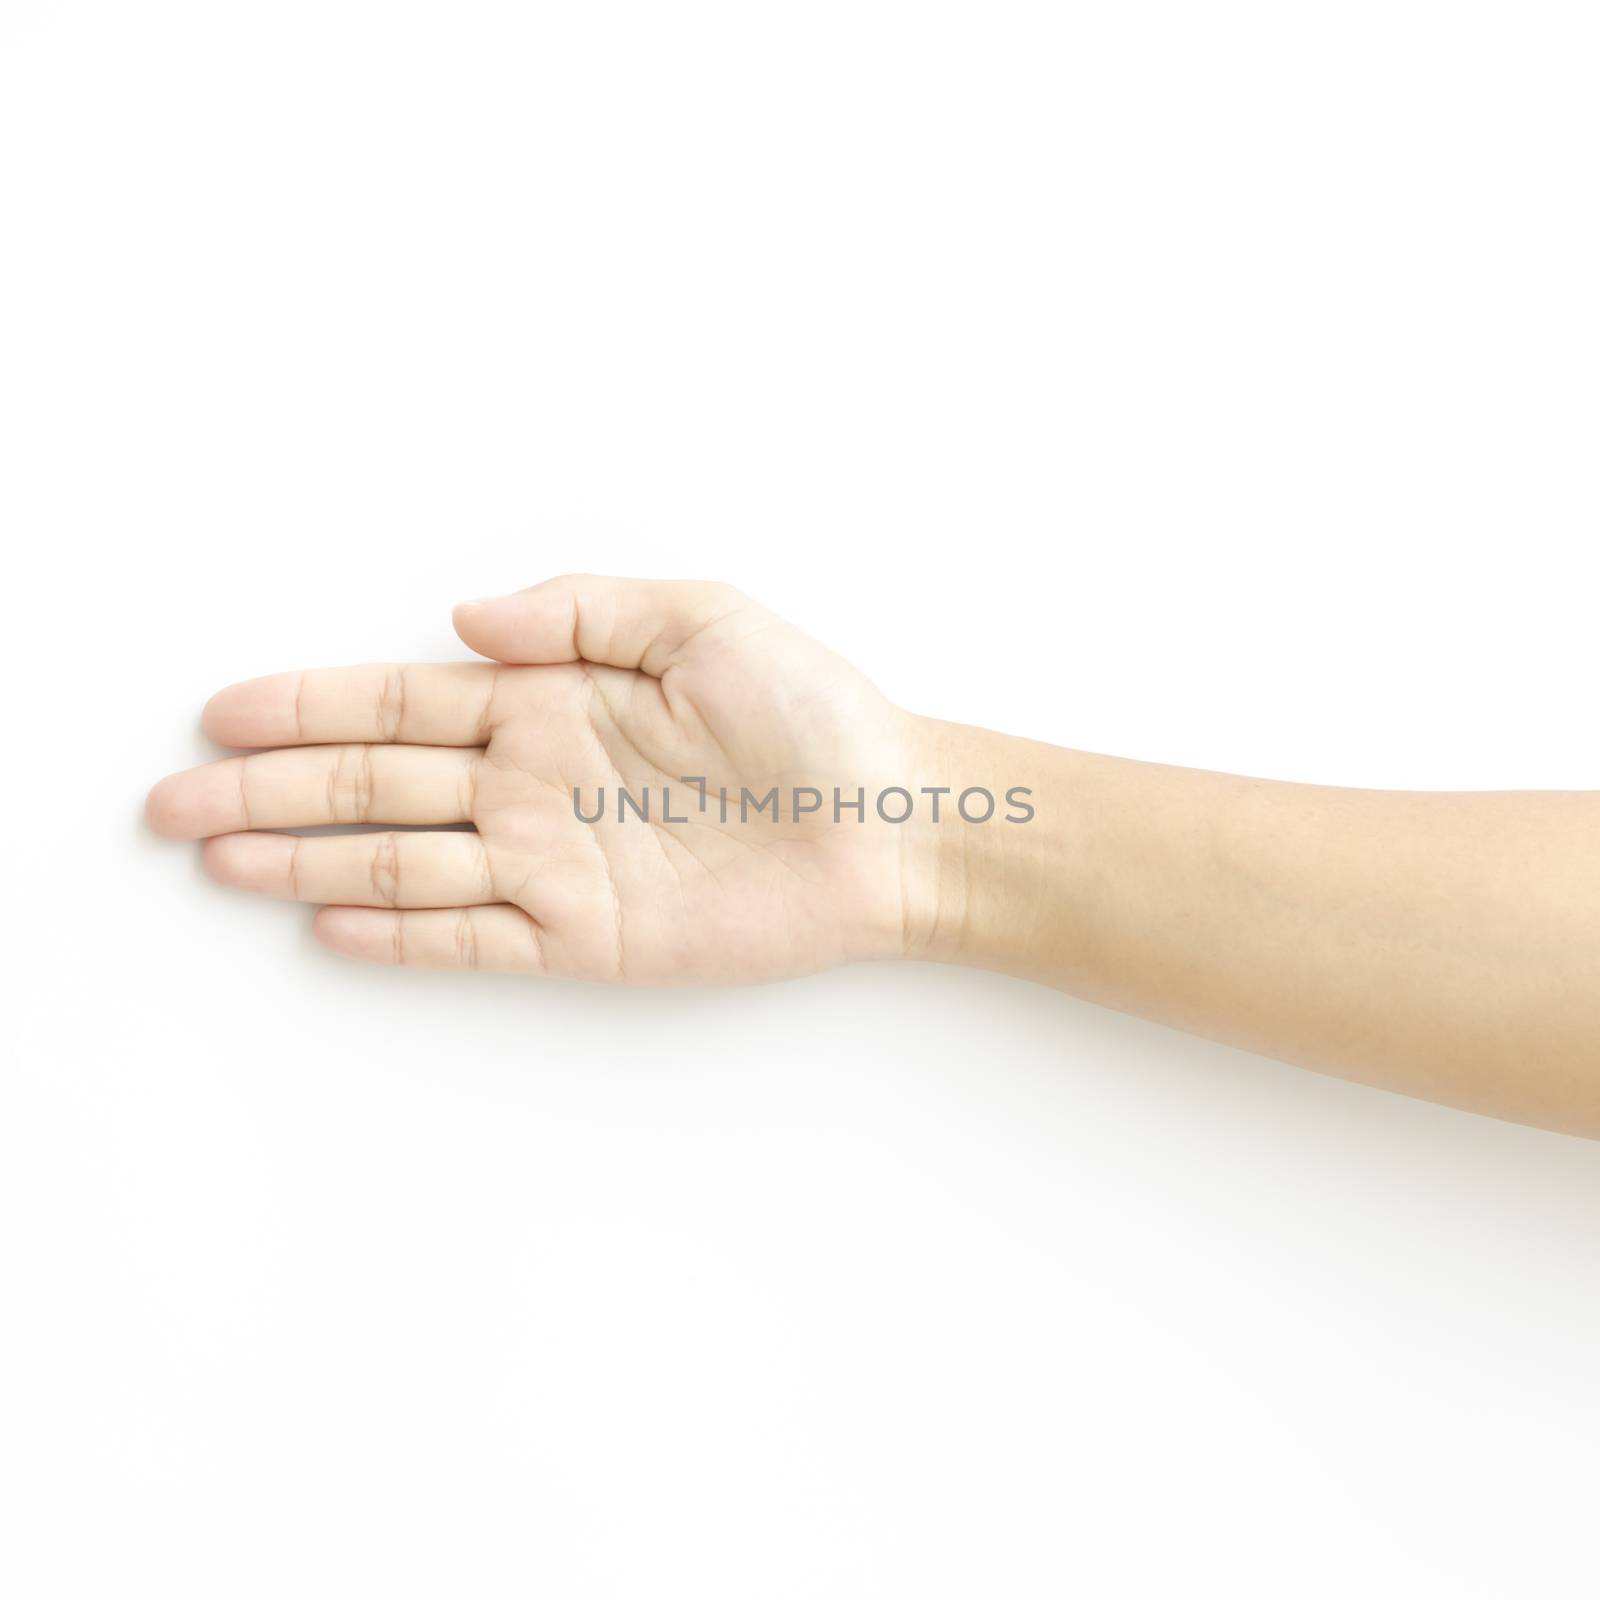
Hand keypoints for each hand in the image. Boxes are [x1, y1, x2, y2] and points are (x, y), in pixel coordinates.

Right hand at [148, 576, 927, 982]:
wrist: (891, 820)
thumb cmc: (813, 713)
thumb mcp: (702, 619)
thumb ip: (579, 612)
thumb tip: (466, 618)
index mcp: (554, 701)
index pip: (404, 702)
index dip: (312, 706)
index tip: (227, 711)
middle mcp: (536, 781)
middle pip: (377, 785)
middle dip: (275, 791)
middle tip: (177, 800)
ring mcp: (554, 862)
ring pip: (404, 862)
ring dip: (309, 864)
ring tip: (220, 859)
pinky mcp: (589, 935)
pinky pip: (475, 937)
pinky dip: (402, 934)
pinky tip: (330, 928)